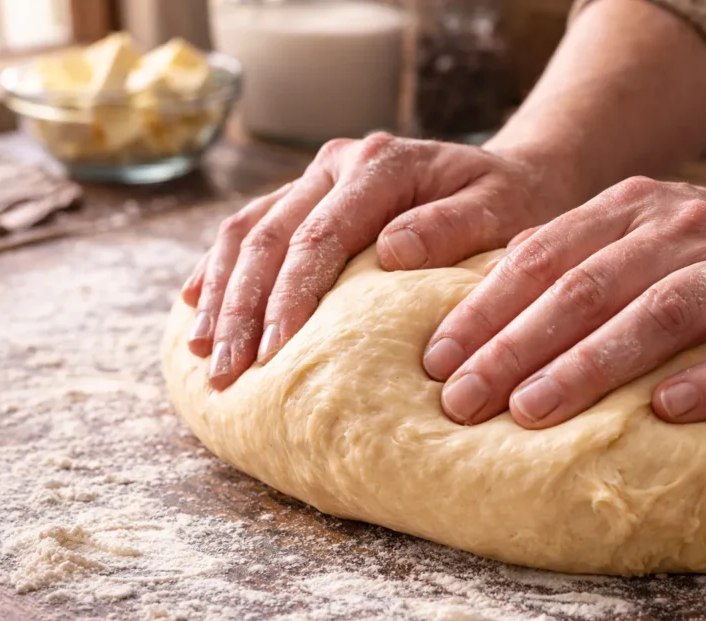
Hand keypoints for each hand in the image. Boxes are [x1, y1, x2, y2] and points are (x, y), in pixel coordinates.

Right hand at [180, 133, 577, 389]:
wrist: (508, 178)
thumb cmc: (509, 205)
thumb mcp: (499, 213)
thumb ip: (450, 228)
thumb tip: (390, 252)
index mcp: (380, 165)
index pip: (319, 236)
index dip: (289, 297)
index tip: (273, 355)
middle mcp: (337, 163)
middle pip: (269, 236)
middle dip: (242, 308)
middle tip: (226, 372)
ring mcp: (317, 176)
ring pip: (247, 231)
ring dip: (220, 294)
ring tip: (202, 354)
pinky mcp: (308, 196)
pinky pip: (250, 229)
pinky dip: (220, 269)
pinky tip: (196, 305)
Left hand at [423, 176, 705, 426]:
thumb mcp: (642, 237)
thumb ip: (574, 259)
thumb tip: (478, 307)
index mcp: (635, 209)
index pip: (544, 255)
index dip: (484, 307)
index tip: (435, 359)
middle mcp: (688, 230)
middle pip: (589, 286)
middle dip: (515, 345)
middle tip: (461, 400)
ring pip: (662, 314)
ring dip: (591, 365)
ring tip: (532, 411)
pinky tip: (666, 412)